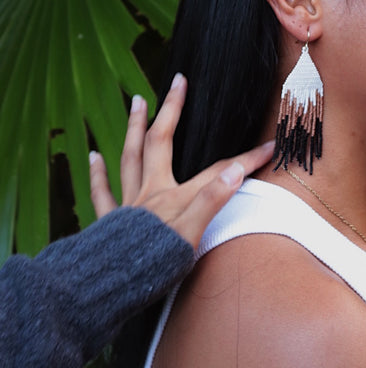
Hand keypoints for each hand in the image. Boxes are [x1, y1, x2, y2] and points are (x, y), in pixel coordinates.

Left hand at [89, 74, 273, 247]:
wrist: (112, 285)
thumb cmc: (154, 264)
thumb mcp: (192, 234)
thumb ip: (212, 200)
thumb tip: (235, 170)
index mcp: (175, 197)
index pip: (218, 172)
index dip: (245, 160)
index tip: (269, 147)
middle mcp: (151, 193)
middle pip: (161, 141)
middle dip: (172, 110)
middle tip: (178, 82)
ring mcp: (128, 204)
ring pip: (130, 157)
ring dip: (135, 127)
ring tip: (137, 102)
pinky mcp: (109, 222)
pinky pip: (101, 192)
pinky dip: (98, 173)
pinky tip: (93, 156)